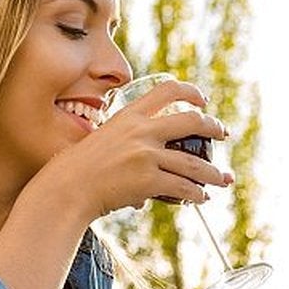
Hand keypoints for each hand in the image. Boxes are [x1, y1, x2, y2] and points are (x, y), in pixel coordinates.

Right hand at [53, 79, 233, 219]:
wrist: (66, 189)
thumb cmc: (77, 169)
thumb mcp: (101, 141)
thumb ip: (124, 145)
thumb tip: (143, 170)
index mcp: (129, 116)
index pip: (166, 91)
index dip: (190, 92)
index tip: (202, 101)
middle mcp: (141, 131)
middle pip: (192, 121)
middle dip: (213, 127)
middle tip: (223, 133)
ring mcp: (146, 155)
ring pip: (194, 163)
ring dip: (213, 173)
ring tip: (222, 179)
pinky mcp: (148, 180)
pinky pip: (183, 188)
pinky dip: (196, 195)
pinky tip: (201, 198)